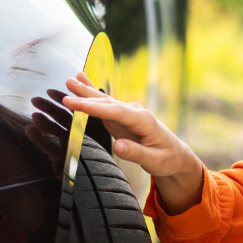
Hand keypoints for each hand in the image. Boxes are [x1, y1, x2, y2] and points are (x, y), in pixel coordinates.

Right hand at [61, 72, 203, 214]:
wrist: (175, 154)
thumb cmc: (167, 158)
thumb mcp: (155, 161)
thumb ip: (136, 153)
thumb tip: (118, 146)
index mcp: (143, 120)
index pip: (117, 112)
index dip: (97, 108)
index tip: (79, 105)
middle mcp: (135, 112)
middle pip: (107, 103)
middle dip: (86, 98)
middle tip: (66, 93)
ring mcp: (127, 113)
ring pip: (104, 101)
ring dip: (86, 91)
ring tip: (69, 81)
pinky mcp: (121, 117)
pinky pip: (104, 105)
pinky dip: (91, 94)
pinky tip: (81, 81)